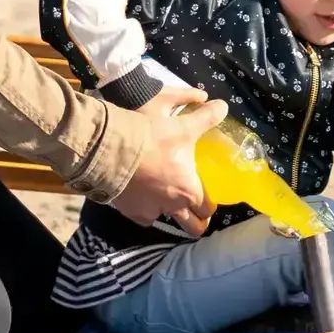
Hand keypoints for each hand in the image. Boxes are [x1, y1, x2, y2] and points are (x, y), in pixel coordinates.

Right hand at [109, 84, 225, 232]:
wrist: (110, 149)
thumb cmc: (152, 139)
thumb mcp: (184, 124)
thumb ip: (207, 116)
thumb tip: (223, 106)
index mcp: (189, 191)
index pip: (207, 209)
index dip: (210, 205)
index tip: (208, 198)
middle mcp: (171, 207)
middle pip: (191, 226)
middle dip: (196, 221)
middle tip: (194, 209)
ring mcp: (149, 211)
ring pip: (164, 220)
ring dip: (168, 213)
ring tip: (166, 199)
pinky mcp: (129, 210)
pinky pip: (142, 216)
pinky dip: (145, 208)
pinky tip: (145, 195)